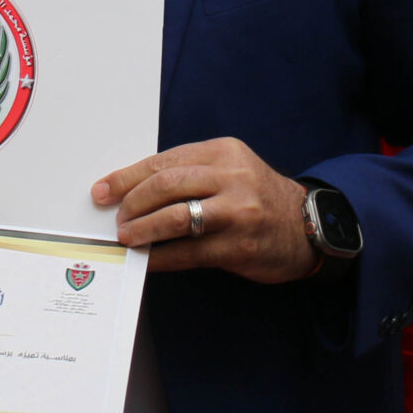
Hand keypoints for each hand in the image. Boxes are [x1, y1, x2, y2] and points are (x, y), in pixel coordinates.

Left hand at [92, 138, 320, 282]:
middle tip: (117, 218)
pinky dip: (161, 257)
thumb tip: (131, 191)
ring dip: (143, 229)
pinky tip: (148, 260)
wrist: (309, 227)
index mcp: (223, 152)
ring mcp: (238, 212)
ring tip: (127, 237)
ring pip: (175, 217)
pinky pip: (189, 252)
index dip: (126, 178)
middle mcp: (232, 177)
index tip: (102, 191)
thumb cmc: (257, 198)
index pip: (163, 162)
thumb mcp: (230, 170)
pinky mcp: (239, 246)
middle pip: (165, 185)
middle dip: (132, 203)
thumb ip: (189, 174)